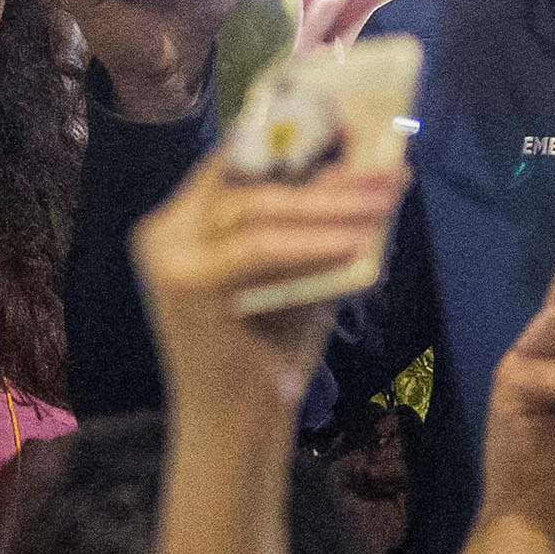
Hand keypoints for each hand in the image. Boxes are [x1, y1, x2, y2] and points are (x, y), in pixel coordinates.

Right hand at [130, 142, 406, 416]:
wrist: (237, 425)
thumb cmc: (270, 349)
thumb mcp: (296, 270)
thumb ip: (313, 222)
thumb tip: (367, 167)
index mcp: (182, 219)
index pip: (238, 159)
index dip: (296, 136)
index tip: (356, 128)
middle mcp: (165, 230)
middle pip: (254, 179)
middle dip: (330, 172)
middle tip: (389, 170)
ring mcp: (168, 256)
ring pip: (258, 208)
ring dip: (332, 203)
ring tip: (386, 200)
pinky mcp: (183, 284)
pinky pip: (258, 248)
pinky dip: (310, 243)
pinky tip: (356, 243)